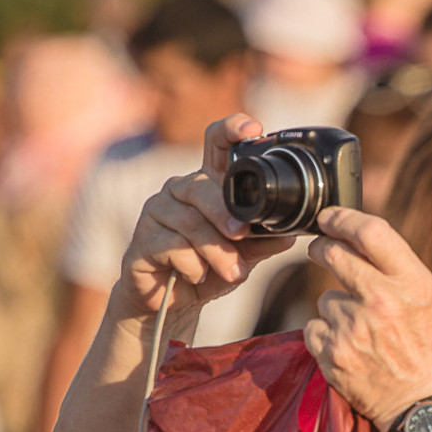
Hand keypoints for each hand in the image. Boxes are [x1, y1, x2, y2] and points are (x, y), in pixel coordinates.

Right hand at [116, 114, 295, 320]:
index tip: (252, 129)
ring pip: (189, 222)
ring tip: (232, 273)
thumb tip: (290, 235)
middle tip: (241, 236)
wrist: (172, 302)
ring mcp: (157, 211)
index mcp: (208, 185)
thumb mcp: (244, 255)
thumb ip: (263, 242)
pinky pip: (172, 247)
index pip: (216, 145)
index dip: (231, 130)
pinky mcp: (141, 239)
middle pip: (202, 188)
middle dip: (225, 214)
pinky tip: (198, 275)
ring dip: (216, 251)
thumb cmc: (208, 269)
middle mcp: (180, 190)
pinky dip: (193, 265)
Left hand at [303, 207, 431, 431]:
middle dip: (322, 248)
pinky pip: (314, 327)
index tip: (329, 217)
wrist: (427, 408)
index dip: (342, 218)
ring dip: (336, 308)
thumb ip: (398, 268)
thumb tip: (357, 239)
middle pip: (333, 253)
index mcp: (412, 283)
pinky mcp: (332, 354)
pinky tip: (350, 348)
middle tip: (320, 251)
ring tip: (362, 332)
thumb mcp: (431, 299)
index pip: (370, 231)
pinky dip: (326, 335)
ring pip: (325, 298)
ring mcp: (353, 328)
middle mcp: (381, 300)